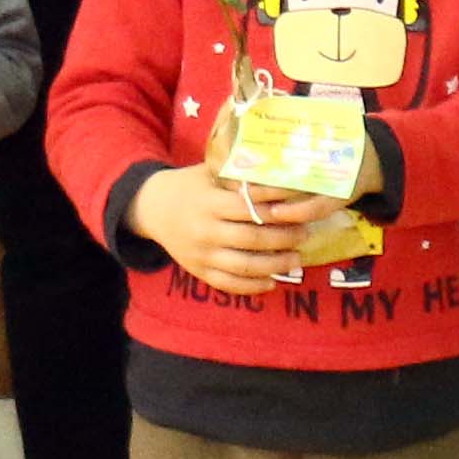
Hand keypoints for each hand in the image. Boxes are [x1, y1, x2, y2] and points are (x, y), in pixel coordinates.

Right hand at [131, 161, 305, 294]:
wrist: (153, 208)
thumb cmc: (190, 186)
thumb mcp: (209, 173)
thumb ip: (238, 175)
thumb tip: (280, 172)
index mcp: (209, 202)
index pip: (250, 207)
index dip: (278, 208)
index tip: (301, 207)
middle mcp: (205, 230)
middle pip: (252, 238)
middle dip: (284, 238)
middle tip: (305, 234)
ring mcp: (201, 254)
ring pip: (244, 265)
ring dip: (275, 264)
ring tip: (296, 259)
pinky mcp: (199, 271)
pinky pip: (229, 284)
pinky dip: (252, 286)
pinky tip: (272, 281)